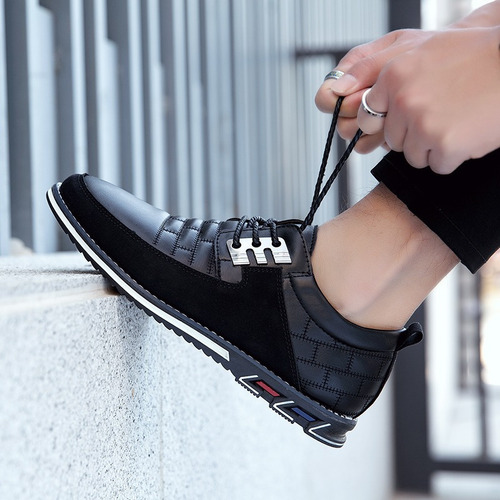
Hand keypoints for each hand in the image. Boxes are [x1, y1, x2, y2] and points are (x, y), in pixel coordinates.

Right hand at [315, 29, 433, 153]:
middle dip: (362, 119)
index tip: (363, 96)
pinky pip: (370, 146)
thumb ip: (365, 65)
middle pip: (340, 124)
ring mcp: (369, 119)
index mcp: (353, 75)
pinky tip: (402, 127)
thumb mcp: (399, 50)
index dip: (340, 103)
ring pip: (354, 139)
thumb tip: (337, 88)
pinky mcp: (381, 134)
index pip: (326, 99)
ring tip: (398, 116)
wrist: (460, 63)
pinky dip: (383, 139)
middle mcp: (356, 99)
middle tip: (388, 107)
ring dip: (374, 132)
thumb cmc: (430, 50)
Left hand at [357, 27, 499, 172]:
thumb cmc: (473, 55)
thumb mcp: (421, 47)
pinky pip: (437, 165)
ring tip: (457, 119)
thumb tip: (337, 89)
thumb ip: (376, 67)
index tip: (410, 112)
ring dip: (433, 145)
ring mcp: (423, 124)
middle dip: (412, 133)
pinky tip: (467, 132)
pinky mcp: (444, 145)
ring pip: (412, 155)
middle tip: (442, 112)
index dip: (390, 119)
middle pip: (391, 139)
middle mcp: (403, 99)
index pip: (368, 117)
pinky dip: (453, 156)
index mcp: (393, 74)